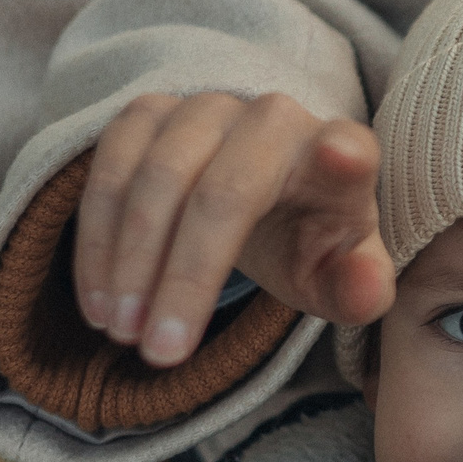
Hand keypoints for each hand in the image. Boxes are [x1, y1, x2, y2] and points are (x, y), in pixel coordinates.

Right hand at [74, 92, 396, 367]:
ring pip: (153, 178)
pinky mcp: (149, 113)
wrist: (263, 202)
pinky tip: (99, 304)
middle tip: (159, 353)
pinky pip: (108, 171)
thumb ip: (360, 288)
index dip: (343, 155)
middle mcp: (275, 117)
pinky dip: (97, 242)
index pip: (348, 152)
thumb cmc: (310, 244)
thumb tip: (364, 289)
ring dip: (128, 265)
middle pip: (222, 193)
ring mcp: (206, 108)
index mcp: (342, 153)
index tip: (342, 157)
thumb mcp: (340, 280)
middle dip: (183, 278)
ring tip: (123, 334)